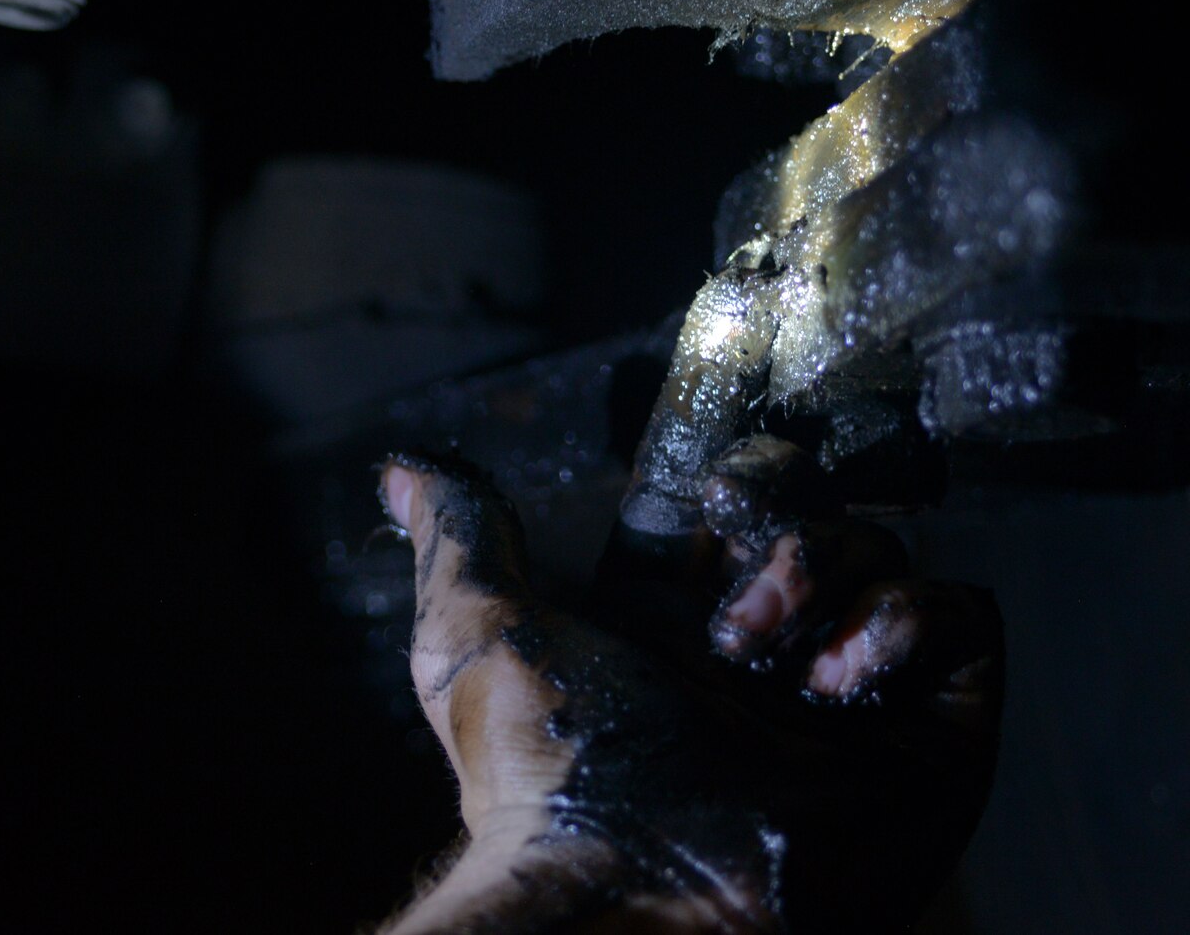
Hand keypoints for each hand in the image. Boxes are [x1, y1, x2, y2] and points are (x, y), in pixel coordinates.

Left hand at [376, 450, 1001, 933]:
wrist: (631, 890)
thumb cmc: (547, 770)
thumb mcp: (480, 633)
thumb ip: (460, 540)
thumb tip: (399, 469)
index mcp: (676, 623)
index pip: (733, 502)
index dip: (731, 474)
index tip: (713, 476)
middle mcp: (771, 654)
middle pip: (817, 511)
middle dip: (779, 527)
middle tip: (728, 603)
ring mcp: (852, 695)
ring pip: (886, 551)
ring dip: (827, 581)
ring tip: (768, 668)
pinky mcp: (930, 735)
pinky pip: (961, 620)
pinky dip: (903, 625)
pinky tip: (837, 683)